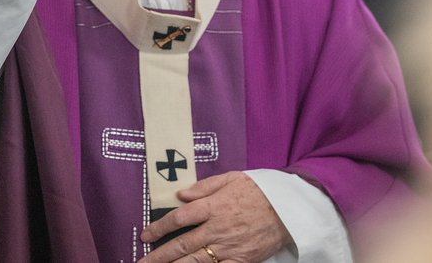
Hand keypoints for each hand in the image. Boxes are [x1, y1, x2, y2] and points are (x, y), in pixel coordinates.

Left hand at [138, 172, 291, 262]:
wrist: (289, 210)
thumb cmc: (259, 191)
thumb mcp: (231, 178)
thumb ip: (204, 186)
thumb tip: (180, 193)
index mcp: (213, 206)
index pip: (178, 218)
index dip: (158, 227)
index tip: (145, 234)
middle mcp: (217, 228)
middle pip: (181, 245)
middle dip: (158, 256)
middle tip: (142, 262)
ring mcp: (228, 247)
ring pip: (195, 261)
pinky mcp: (241, 261)